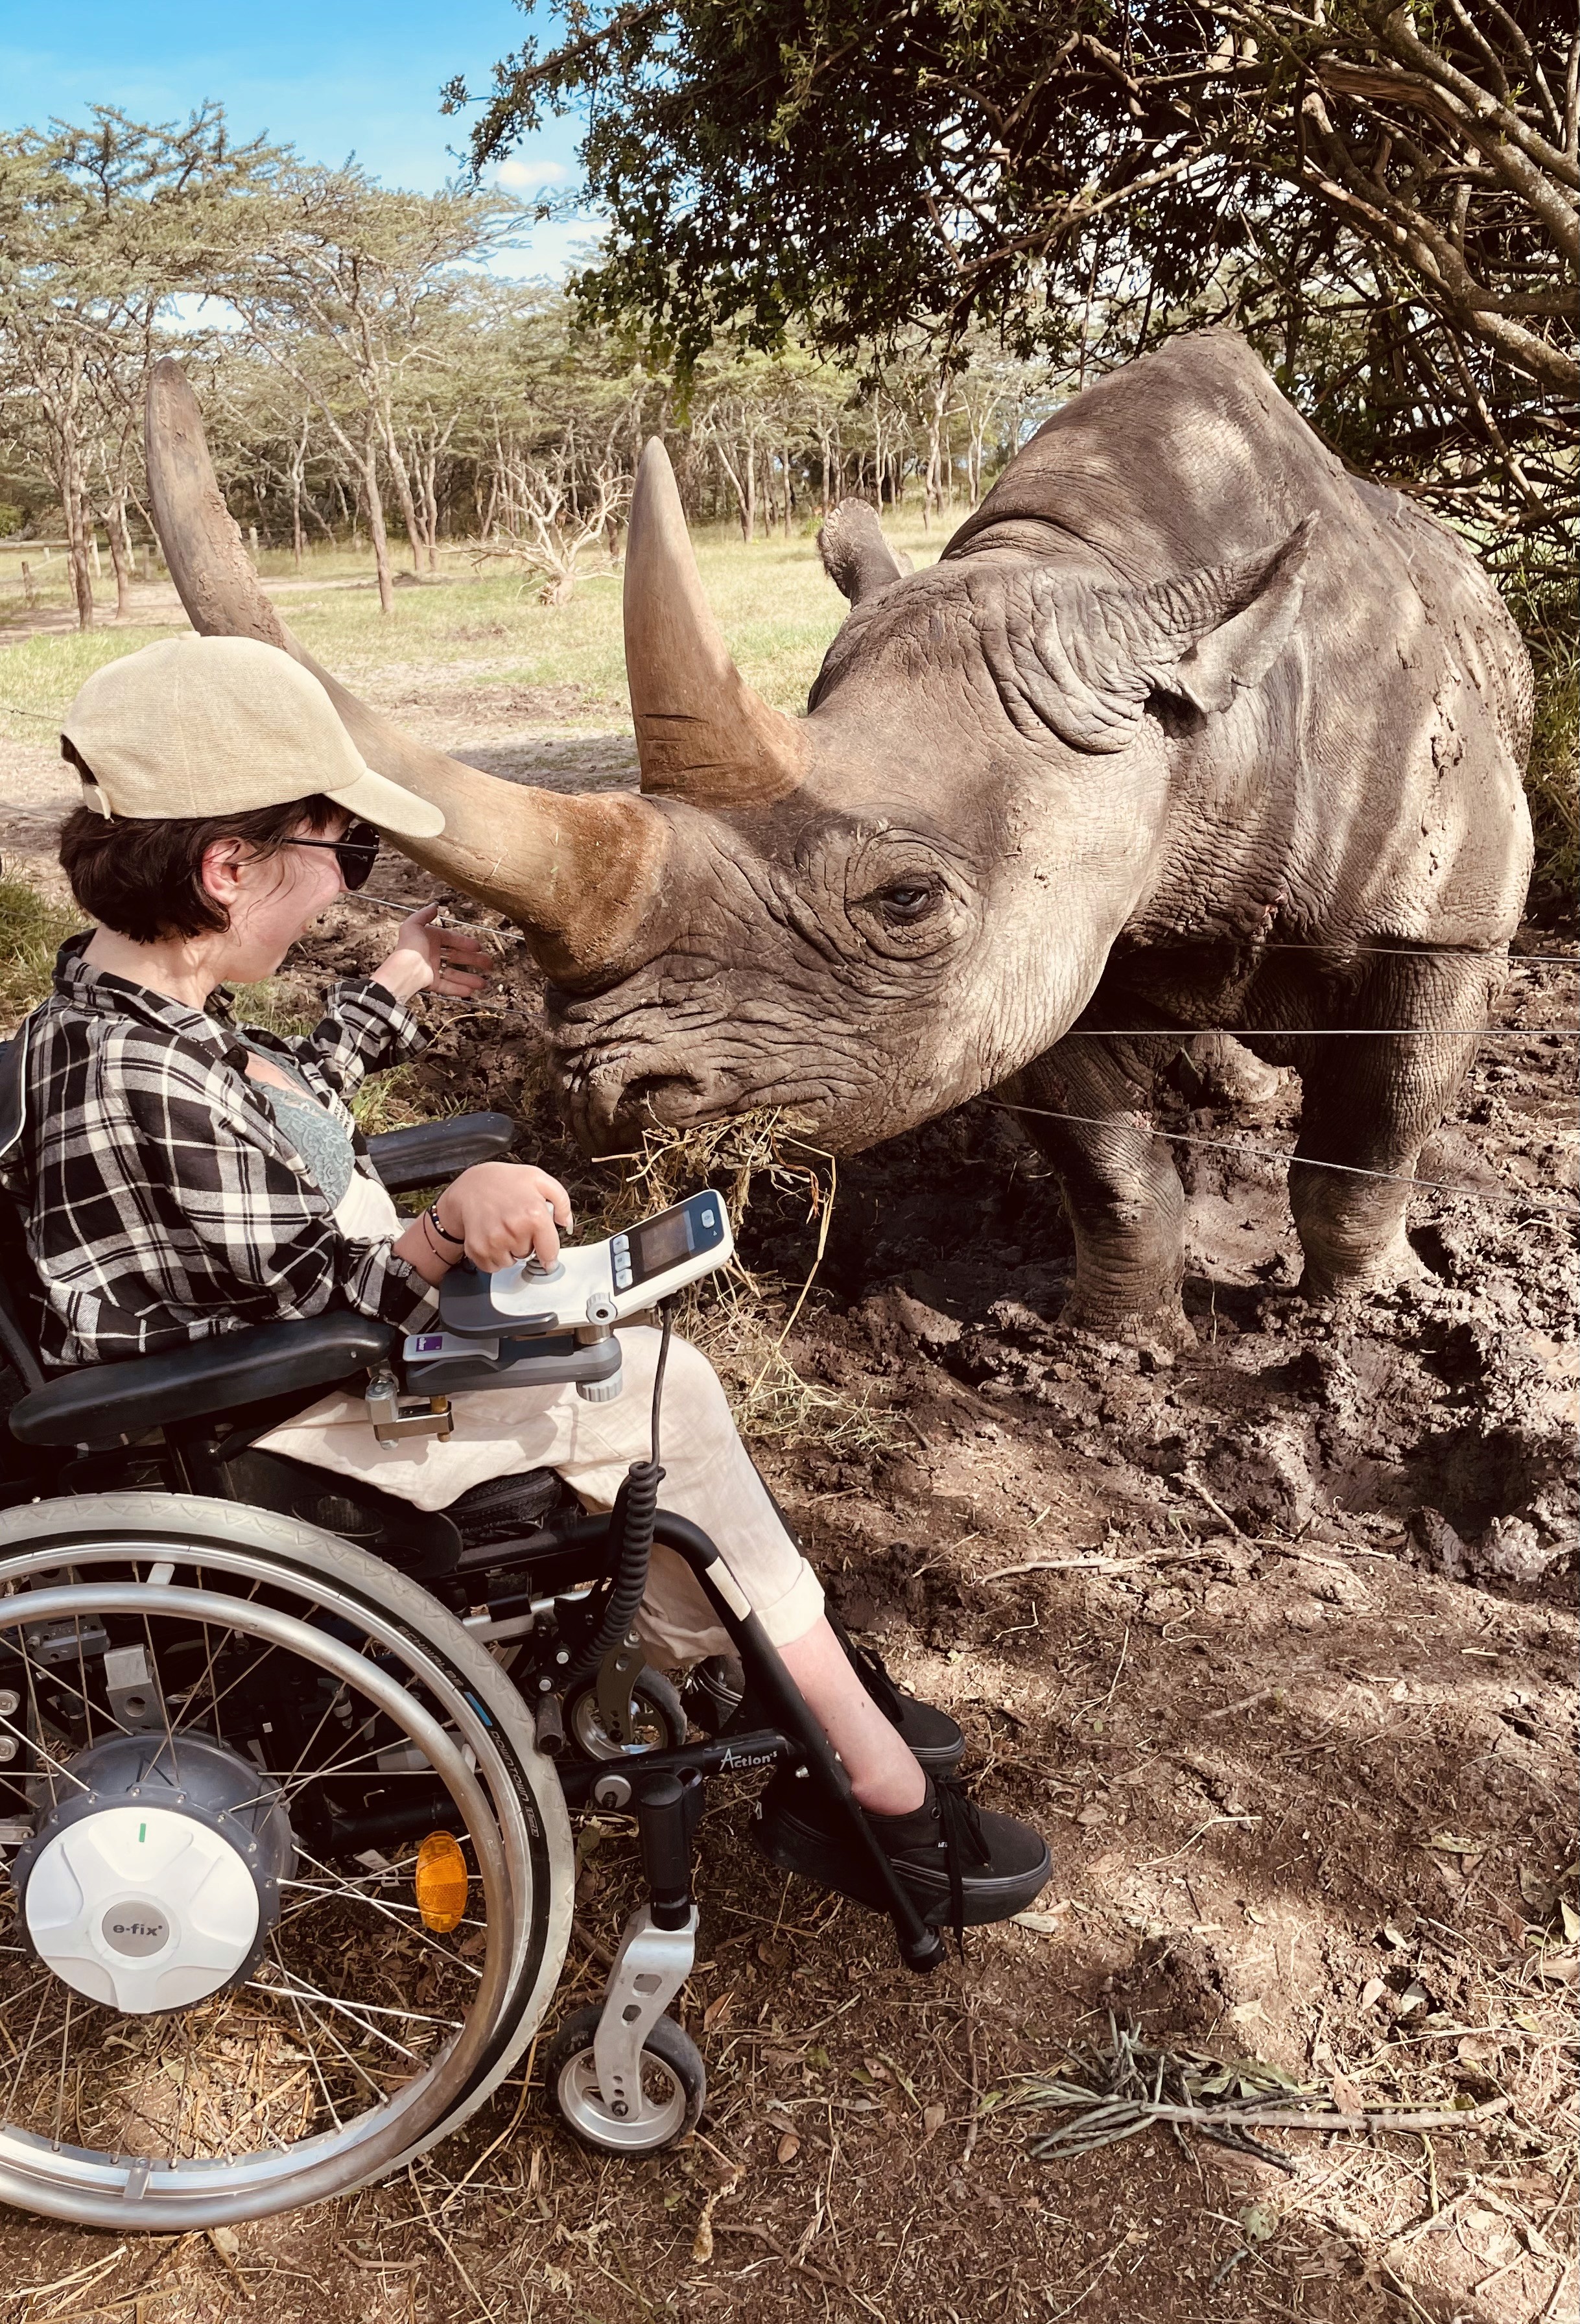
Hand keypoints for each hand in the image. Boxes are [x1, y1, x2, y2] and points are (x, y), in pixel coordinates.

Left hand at [373, 904, 492, 1003]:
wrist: (405, 969)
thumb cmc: (409, 946)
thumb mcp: (414, 924)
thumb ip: (425, 914)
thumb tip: (435, 906)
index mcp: (430, 939)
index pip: (451, 939)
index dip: (465, 942)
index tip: (478, 947)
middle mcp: (432, 954)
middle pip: (457, 957)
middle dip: (474, 961)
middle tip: (488, 964)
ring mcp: (432, 970)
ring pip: (454, 974)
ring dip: (470, 979)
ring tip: (483, 983)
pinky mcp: (431, 983)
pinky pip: (447, 987)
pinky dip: (458, 989)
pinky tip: (470, 991)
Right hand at [434, 1162, 572, 1272]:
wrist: (470, 1186)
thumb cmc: (504, 1182)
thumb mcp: (539, 1180)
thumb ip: (561, 1202)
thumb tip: (566, 1223)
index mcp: (532, 1214)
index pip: (550, 1251)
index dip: (550, 1255)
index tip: (548, 1260)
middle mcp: (513, 1230)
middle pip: (529, 1255)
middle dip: (525, 1243)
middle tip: (516, 1223)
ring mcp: (494, 1241)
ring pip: (511, 1262)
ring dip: (509, 1251)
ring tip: (503, 1228)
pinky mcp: (477, 1249)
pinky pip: (493, 1266)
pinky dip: (493, 1256)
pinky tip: (492, 1236)